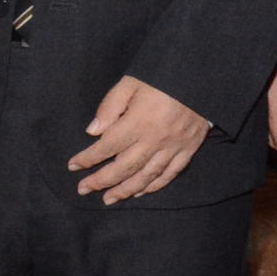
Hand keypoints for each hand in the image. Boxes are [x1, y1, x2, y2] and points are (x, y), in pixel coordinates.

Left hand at [69, 76, 209, 201]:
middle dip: (101, 181)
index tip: (73, 166)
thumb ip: (111, 106)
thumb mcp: (131, 82)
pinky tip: (140, 192)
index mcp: (138, 121)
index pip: (107, 147)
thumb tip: (93, 131)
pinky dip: (154, 186)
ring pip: (146, 176)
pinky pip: (170, 174)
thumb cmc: (163, 77)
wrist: (203, 76)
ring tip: (108, 199)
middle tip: (83, 189)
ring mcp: (173, 147)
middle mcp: (155, 139)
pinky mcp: (188, 149)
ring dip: (125, 190)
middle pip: (124, 167)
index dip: (88, 158)